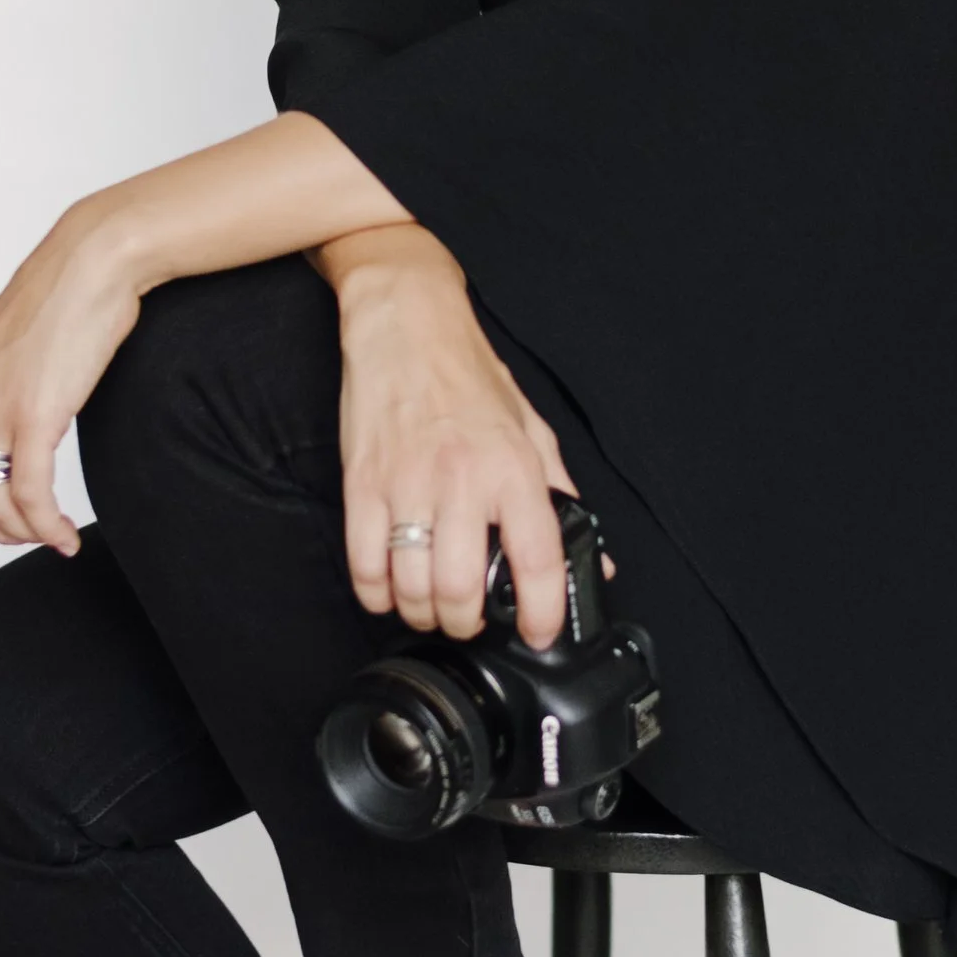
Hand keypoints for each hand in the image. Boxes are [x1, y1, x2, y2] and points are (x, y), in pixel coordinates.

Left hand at [0, 196, 142, 558]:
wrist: (91, 263)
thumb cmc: (63, 300)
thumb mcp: (8, 351)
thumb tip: (10, 434)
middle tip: (18, 544)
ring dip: (21, 533)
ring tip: (50, 535)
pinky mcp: (34, 416)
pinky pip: (30, 495)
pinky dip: (46, 527)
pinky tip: (65, 534)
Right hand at [322, 227, 575, 648]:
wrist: (407, 324)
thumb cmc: (470, 376)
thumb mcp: (532, 430)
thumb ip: (560, 496)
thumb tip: (592, 558)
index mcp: (514, 469)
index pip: (537, 560)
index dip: (543, 613)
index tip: (539, 633)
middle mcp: (463, 481)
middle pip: (462, 590)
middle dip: (467, 624)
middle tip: (470, 619)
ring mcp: (407, 484)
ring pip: (413, 585)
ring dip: (421, 612)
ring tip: (430, 605)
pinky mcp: (363, 484)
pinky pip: (364, 564)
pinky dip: (376, 593)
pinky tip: (389, 589)